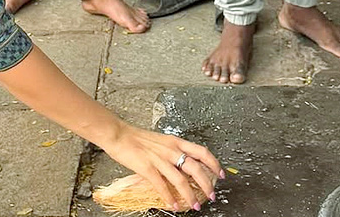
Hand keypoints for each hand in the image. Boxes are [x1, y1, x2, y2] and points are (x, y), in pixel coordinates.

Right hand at [100, 123, 222, 210]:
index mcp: (175, 142)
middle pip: (195, 167)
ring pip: (181, 180)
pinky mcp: (147, 167)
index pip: (201, 151)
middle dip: (206, 184)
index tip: (221, 174)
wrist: (118, 134)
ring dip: (190, 195)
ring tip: (195, 205)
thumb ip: (172, 151)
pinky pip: (162, 186)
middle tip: (211, 195)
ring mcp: (159, 159)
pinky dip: (169, 197)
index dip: (214, 163)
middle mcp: (170, 149)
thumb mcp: (160, 141)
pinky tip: (172, 205)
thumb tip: (182, 166)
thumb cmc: (136, 137)